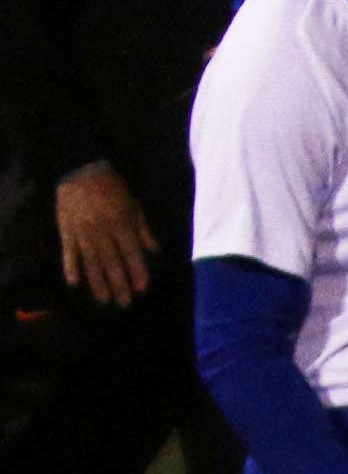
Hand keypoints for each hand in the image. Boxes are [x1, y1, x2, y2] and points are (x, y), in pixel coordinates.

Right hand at [54, 164, 153, 309]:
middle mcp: (103, 232)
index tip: (141, 289)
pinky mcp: (66, 230)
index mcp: (122, 225)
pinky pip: (69, 252)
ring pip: (91, 262)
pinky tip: (74, 283)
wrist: (81, 170)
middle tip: (124, 303)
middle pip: (112, 263)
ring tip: (104, 300)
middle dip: (119, 285)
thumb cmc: (113, 188)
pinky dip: (71, 267)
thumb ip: (144, 230)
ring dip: (98, 283)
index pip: (132, 254)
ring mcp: (83, 232)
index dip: (138, 272)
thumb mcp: (135, 206)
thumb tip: (155, 252)